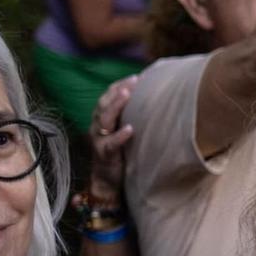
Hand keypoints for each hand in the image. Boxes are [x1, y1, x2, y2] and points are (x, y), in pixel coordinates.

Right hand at [86, 74, 138, 196]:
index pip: (109, 95)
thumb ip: (134, 114)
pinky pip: (110, 143)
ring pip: (104, 118)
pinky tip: (130, 129)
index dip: (121, 85)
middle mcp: (99, 124)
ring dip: (116, 105)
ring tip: (127, 95)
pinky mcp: (104, 153)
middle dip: (119, 89)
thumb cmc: (121, 149)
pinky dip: (119, 135)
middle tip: (134, 80)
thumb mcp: (125, 128)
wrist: (108, 179)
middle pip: (105, 102)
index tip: (138, 77)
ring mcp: (99, 138)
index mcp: (104, 116)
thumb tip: (156, 95)